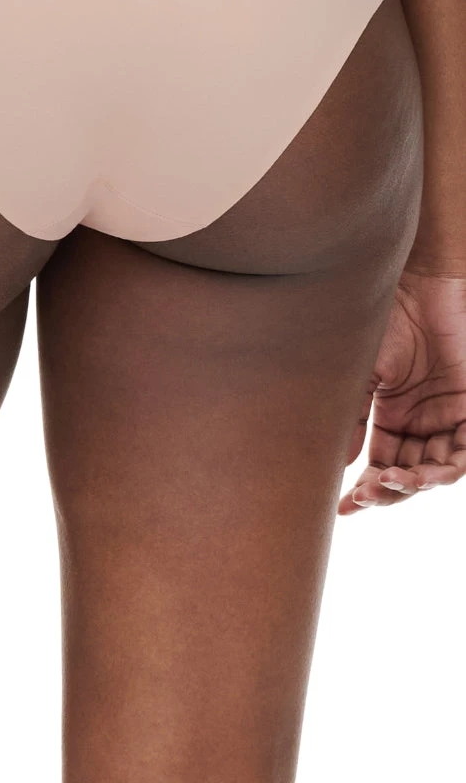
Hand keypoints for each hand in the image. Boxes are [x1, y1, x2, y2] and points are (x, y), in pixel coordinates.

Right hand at [339, 268, 465, 513]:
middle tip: (368, 494)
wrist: (415, 286)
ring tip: (397, 481)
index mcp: (393, 416)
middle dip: (390, 490)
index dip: (366, 490)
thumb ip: (352, 419)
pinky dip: (452, 467)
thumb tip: (342, 465)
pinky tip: (428, 474)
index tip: (344, 508)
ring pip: (439, 469)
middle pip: (410, 473)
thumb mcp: (361, 376)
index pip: (381, 464)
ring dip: (418, 483)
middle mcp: (422, 421)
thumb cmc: (382, 322)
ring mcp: (448, 415)